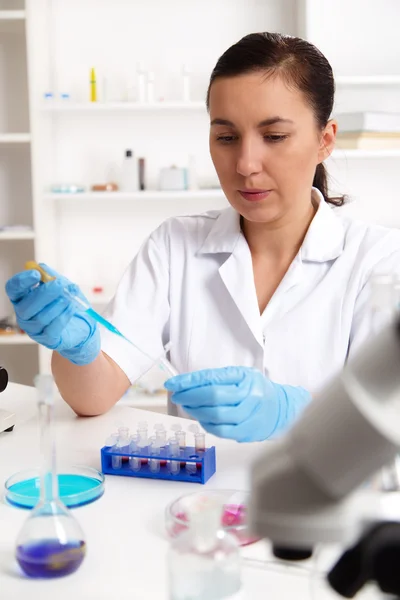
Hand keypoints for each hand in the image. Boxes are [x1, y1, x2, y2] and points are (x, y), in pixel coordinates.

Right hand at [5, 264, 99, 365]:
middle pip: (25, 306)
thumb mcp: (59, 284)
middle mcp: (24, 314)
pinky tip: (72, 307)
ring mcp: (34, 329)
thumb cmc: (64, 301)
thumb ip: (50, 276)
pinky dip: (64, 315)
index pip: (13, 289)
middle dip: (45, 293)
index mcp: (22, 297)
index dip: (21, 282)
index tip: (36, 274)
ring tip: (70, 296)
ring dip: (58, 304)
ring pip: (41, 318)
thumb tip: (42, 268)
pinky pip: (53, 328)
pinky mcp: (47, 339)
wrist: (80, 323)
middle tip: (60, 284)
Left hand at [165, 366, 310, 441]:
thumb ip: (216, 377)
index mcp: (246, 378)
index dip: (189, 382)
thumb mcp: (239, 375)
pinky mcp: (247, 433)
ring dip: (196, 411)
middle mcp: (250, 397)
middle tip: (177, 394)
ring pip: (215, 416)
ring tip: (187, 405)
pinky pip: (220, 431)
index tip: (173, 383)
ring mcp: (249, 416)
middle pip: (213, 397)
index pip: (213, 379)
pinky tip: (201, 418)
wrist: (280, 409)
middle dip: (190, 396)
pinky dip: (206, 424)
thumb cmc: (255, 389)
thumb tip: (186, 383)